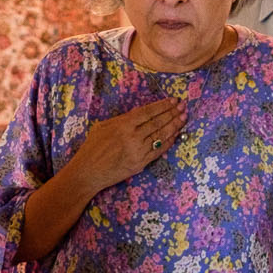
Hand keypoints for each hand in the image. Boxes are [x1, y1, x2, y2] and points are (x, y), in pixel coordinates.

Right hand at [70, 98, 185, 192]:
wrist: (88, 172)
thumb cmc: (92, 148)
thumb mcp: (103, 127)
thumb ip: (122, 120)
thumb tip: (139, 115)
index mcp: (123, 124)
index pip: (148, 112)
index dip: (163, 106)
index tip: (173, 100)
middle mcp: (133, 136)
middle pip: (158, 122)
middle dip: (173, 113)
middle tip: (183, 106)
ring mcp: (138, 151)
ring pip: (161, 135)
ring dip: (174, 126)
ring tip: (184, 118)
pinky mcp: (140, 163)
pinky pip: (158, 150)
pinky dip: (169, 142)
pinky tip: (176, 135)